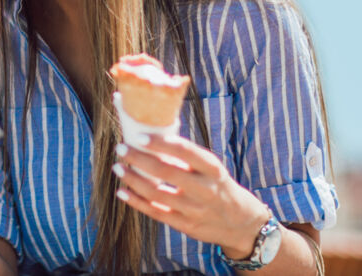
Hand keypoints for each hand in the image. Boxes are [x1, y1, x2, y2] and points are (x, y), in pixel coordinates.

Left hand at [113, 135, 270, 257]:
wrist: (243, 224)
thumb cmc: (218, 186)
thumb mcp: (212, 170)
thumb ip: (186, 158)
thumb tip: (151, 136)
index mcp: (213, 170)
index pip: (187, 153)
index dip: (162, 144)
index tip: (139, 136)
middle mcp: (206, 190)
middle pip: (167, 173)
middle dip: (140, 159)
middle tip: (121, 148)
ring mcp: (195, 210)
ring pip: (157, 194)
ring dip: (133, 179)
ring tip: (118, 167)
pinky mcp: (186, 226)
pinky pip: (155, 212)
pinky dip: (136, 201)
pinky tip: (122, 191)